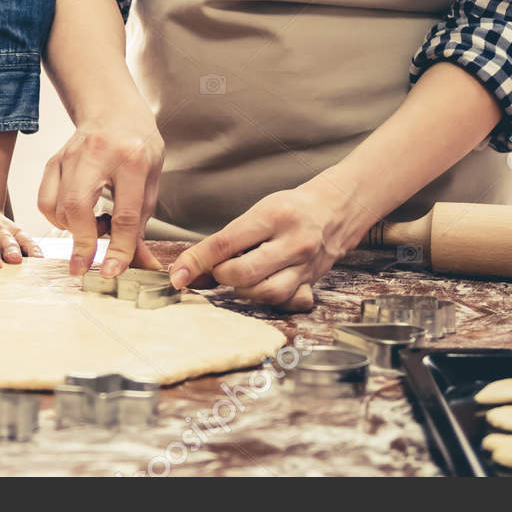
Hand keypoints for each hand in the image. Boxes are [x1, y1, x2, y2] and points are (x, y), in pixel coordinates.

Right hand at [36, 95, 163, 278]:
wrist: (113, 110)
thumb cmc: (137, 145)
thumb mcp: (151, 179)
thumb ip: (142, 221)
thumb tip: (139, 262)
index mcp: (132, 159)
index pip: (125, 214)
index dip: (119, 248)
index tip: (113, 272)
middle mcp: (96, 155)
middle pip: (78, 207)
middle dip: (81, 243)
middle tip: (84, 267)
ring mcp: (69, 156)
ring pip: (58, 207)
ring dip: (73, 230)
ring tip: (94, 225)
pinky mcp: (53, 161)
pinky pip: (45, 200)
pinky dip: (57, 217)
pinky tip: (76, 215)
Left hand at [166, 176, 352, 311]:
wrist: (334, 212)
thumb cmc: (289, 209)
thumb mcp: (257, 212)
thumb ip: (225, 242)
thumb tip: (188, 270)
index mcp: (274, 216)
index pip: (226, 243)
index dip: (196, 261)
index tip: (178, 275)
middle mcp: (293, 242)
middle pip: (244, 274)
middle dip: (221, 276)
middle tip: (219, 269)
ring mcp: (305, 266)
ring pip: (265, 293)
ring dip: (242, 290)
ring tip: (239, 277)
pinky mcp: (311, 283)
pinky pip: (284, 302)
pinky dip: (265, 300)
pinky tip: (261, 286)